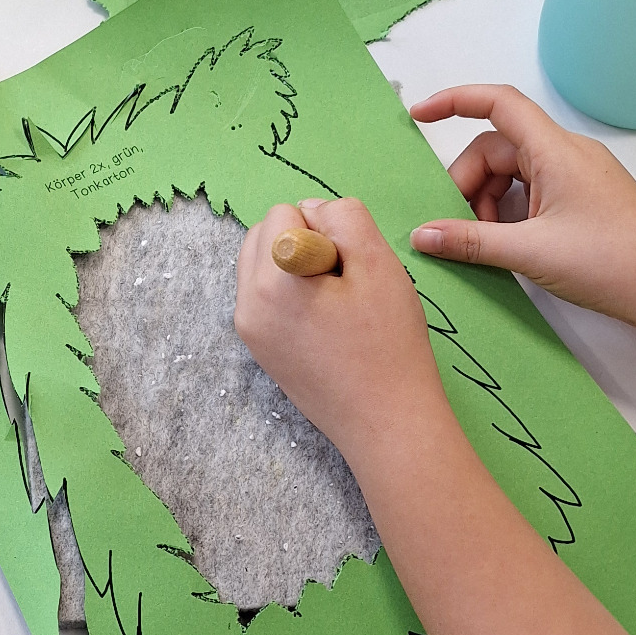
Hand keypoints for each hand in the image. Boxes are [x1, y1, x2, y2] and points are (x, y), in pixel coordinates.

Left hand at [234, 197, 450, 467]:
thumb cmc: (389, 345)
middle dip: (302, 244)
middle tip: (342, 286)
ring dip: (296, 268)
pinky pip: (267, 297)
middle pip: (263, 235)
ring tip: (336, 306)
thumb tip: (311, 211)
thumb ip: (343, 217)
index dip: (326, 230)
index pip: (285, 213)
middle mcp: (246, 304)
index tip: (349, 270)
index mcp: (270, 281)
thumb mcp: (378, 263)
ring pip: (264, 265)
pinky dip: (293, 295)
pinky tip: (326, 324)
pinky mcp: (260, 349)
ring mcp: (249, 330)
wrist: (387, 423)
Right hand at [408, 85, 635, 328]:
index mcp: (555, 151)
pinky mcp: (581, 198)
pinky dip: (509, 213)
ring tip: (484, 244)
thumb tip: (421, 235)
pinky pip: (531, 192)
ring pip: (512, 174)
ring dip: (487, 203)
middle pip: (496, 149)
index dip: (454, 100)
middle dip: (467, 185)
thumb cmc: (612, 262)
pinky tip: (506, 245)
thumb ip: (470, 241)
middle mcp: (565, 154)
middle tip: (454, 228)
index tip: (419, 116)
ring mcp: (575, 176)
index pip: (498, 103)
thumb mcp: (530, 252)